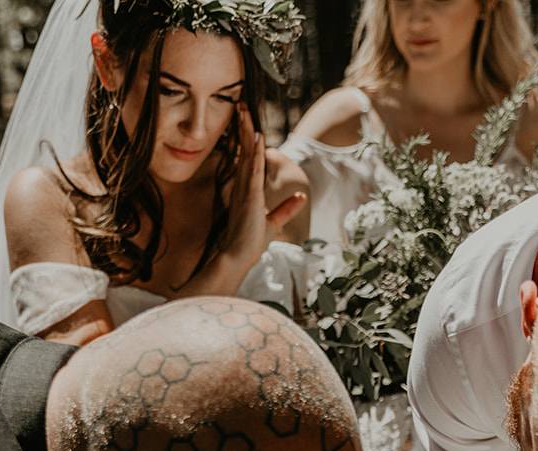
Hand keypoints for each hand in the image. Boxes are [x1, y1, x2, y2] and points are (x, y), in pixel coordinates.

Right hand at [217, 105, 306, 278]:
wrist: (237, 258)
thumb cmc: (250, 243)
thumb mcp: (273, 223)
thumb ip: (286, 208)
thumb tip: (300, 196)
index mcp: (246, 190)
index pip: (247, 158)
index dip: (247, 138)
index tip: (248, 120)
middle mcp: (242, 186)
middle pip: (244, 150)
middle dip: (244, 128)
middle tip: (241, 105)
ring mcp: (244, 190)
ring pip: (246, 155)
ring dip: (247, 132)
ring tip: (245, 110)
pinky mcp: (249, 197)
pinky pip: (253, 169)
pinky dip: (256, 153)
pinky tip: (258, 137)